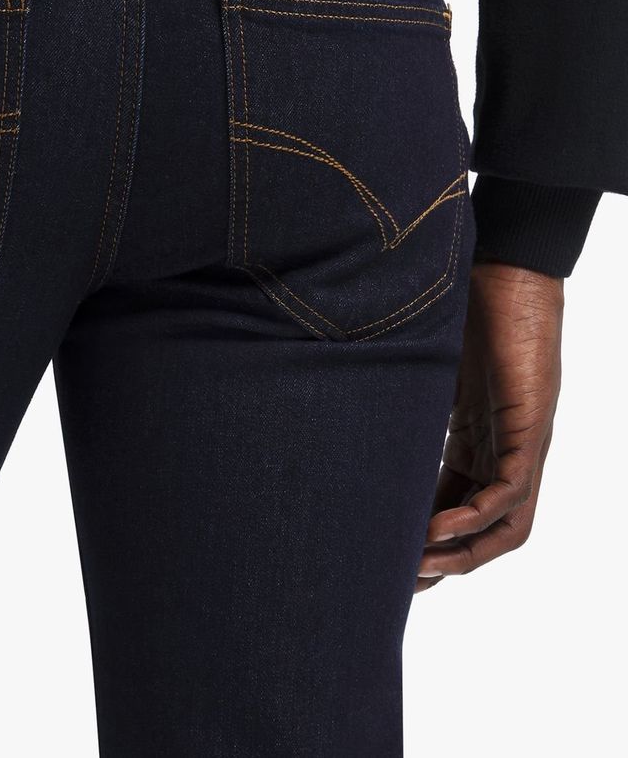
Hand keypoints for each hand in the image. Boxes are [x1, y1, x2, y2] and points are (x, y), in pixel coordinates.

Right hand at [415, 261, 563, 591]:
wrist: (500, 267)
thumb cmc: (456, 306)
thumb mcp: (414, 372)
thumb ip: (387, 403)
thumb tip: (322, 407)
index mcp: (473, 438)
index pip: (451, 504)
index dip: (421, 538)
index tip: (383, 560)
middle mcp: (499, 448)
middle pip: (481, 527)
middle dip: (443, 562)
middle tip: (397, 584)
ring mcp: (518, 440)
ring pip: (505, 524)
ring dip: (464, 554)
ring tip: (419, 569)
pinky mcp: (530, 426)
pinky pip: (511, 491)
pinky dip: (477, 517)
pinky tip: (438, 529)